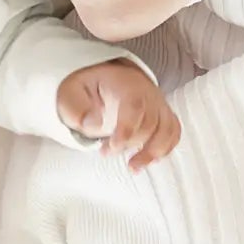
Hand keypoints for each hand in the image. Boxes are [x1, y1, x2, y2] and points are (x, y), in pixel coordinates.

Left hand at [57, 60, 180, 169]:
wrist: (105, 76)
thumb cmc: (87, 88)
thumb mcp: (70, 94)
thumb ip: (77, 111)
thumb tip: (95, 125)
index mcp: (124, 84)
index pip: (134, 105)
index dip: (127, 129)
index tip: (114, 146)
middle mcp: (147, 92)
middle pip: (150, 122)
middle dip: (130, 143)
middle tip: (105, 151)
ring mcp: (158, 103)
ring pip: (167, 129)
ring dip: (153, 152)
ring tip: (133, 167)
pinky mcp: (163, 114)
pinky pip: (173, 132)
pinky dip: (165, 149)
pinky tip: (149, 160)